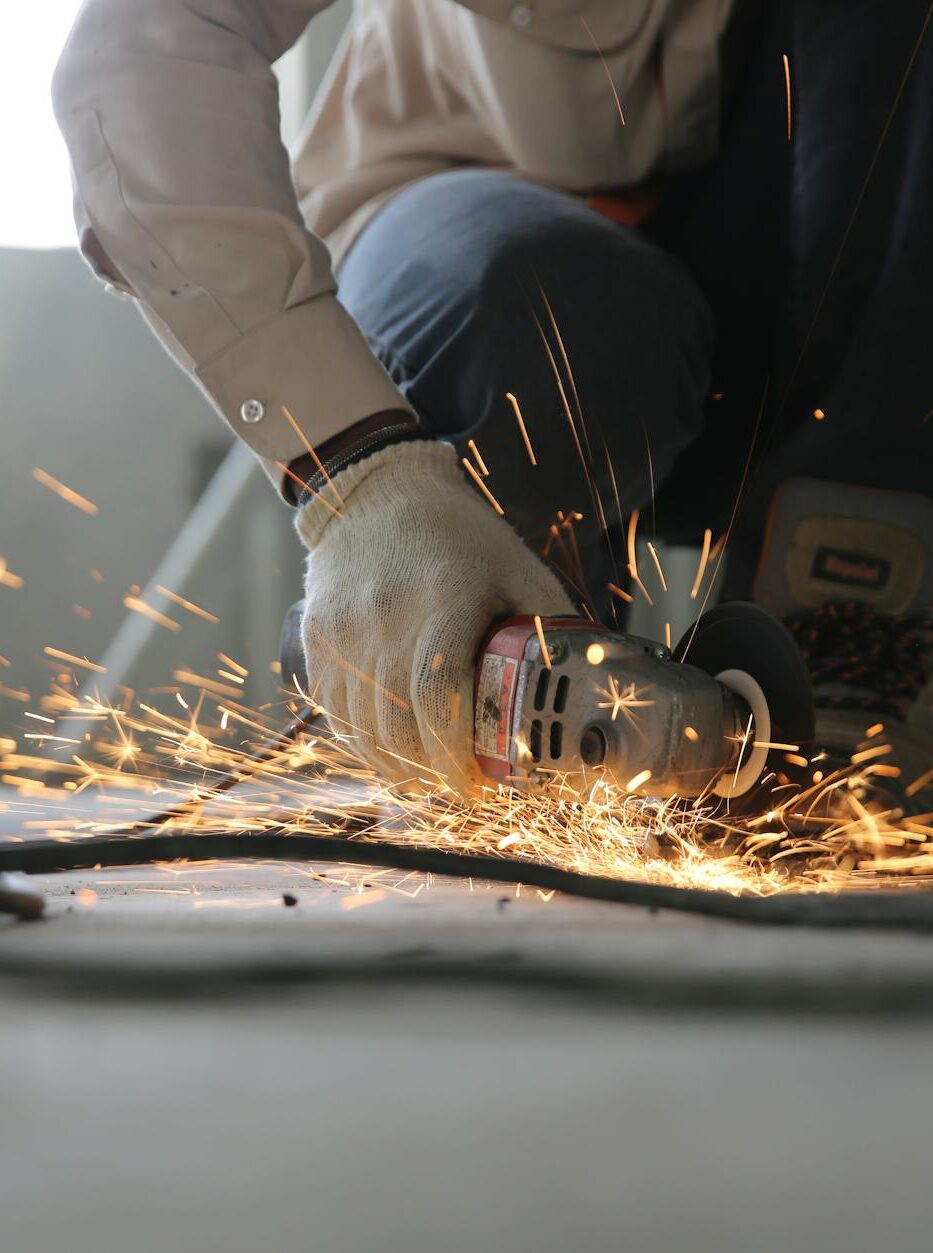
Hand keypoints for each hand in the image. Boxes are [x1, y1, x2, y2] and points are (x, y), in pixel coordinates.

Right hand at [295, 440, 572, 787]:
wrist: (374, 494)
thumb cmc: (459, 536)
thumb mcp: (517, 569)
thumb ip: (549, 628)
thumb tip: (589, 688)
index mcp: (446, 599)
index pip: (438, 697)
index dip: (454, 755)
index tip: (474, 785)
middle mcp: (386, 618)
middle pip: (397, 726)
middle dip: (429, 773)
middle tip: (458, 788)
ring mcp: (344, 630)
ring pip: (361, 730)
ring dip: (396, 768)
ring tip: (426, 777)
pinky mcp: (316, 639)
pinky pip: (334, 713)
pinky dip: (362, 745)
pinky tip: (388, 752)